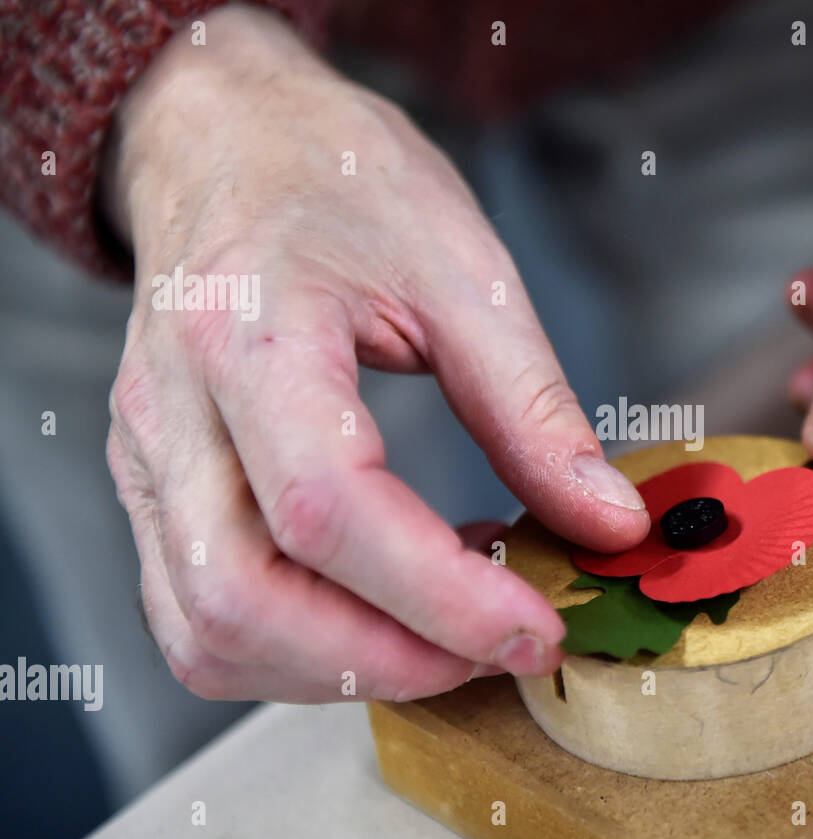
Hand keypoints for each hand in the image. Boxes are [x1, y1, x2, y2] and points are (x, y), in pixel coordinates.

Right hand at [102, 4, 647, 701]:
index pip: (326, 507)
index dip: (440, 595)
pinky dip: (299, 652)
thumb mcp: (464, 271)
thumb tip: (608, 524)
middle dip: (390, 659)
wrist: (227, 139)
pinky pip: (202, 618)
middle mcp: (171, 413)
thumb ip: (534, 409)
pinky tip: (382, 612)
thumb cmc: (338, 181)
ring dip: (342, 668)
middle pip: (244, 600)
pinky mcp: (154, 490)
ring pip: (209, 634)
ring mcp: (147, 460)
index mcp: (250, 332)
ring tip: (450, 627)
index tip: (537, 627)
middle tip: (502, 647)